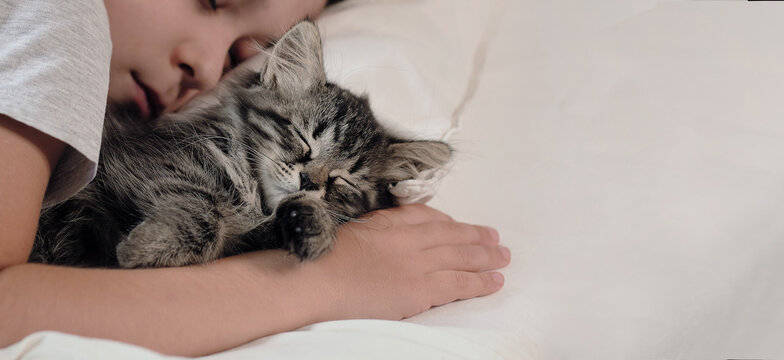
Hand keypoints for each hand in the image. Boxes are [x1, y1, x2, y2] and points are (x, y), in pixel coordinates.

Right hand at [306, 204, 510, 320]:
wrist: (314, 280)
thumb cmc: (318, 260)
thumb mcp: (345, 234)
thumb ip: (369, 233)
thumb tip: (376, 238)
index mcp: (386, 222)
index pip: (424, 216)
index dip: (445, 221)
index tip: (456, 223)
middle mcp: (406, 238)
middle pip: (450, 233)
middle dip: (474, 235)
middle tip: (494, 237)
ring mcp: (416, 262)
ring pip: (461, 255)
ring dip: (486, 256)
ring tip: (504, 256)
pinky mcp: (419, 288)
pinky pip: (458, 283)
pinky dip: (480, 282)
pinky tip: (495, 281)